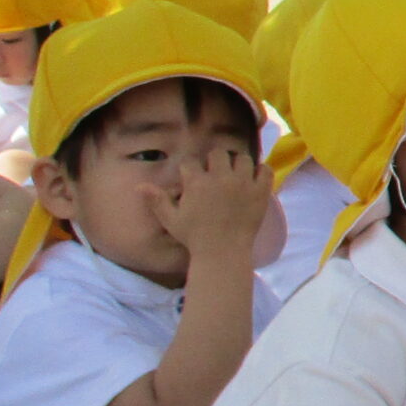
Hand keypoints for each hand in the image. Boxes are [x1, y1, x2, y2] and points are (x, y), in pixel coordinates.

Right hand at [143, 147, 271, 261]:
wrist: (222, 252)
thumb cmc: (194, 237)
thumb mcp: (171, 220)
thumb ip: (157, 201)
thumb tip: (139, 186)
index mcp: (197, 182)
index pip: (191, 161)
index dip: (190, 168)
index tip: (193, 176)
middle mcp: (220, 178)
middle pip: (218, 153)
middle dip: (214, 161)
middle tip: (215, 173)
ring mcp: (242, 183)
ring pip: (242, 158)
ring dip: (237, 164)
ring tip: (234, 174)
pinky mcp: (260, 191)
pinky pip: (265, 170)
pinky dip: (260, 171)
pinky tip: (253, 178)